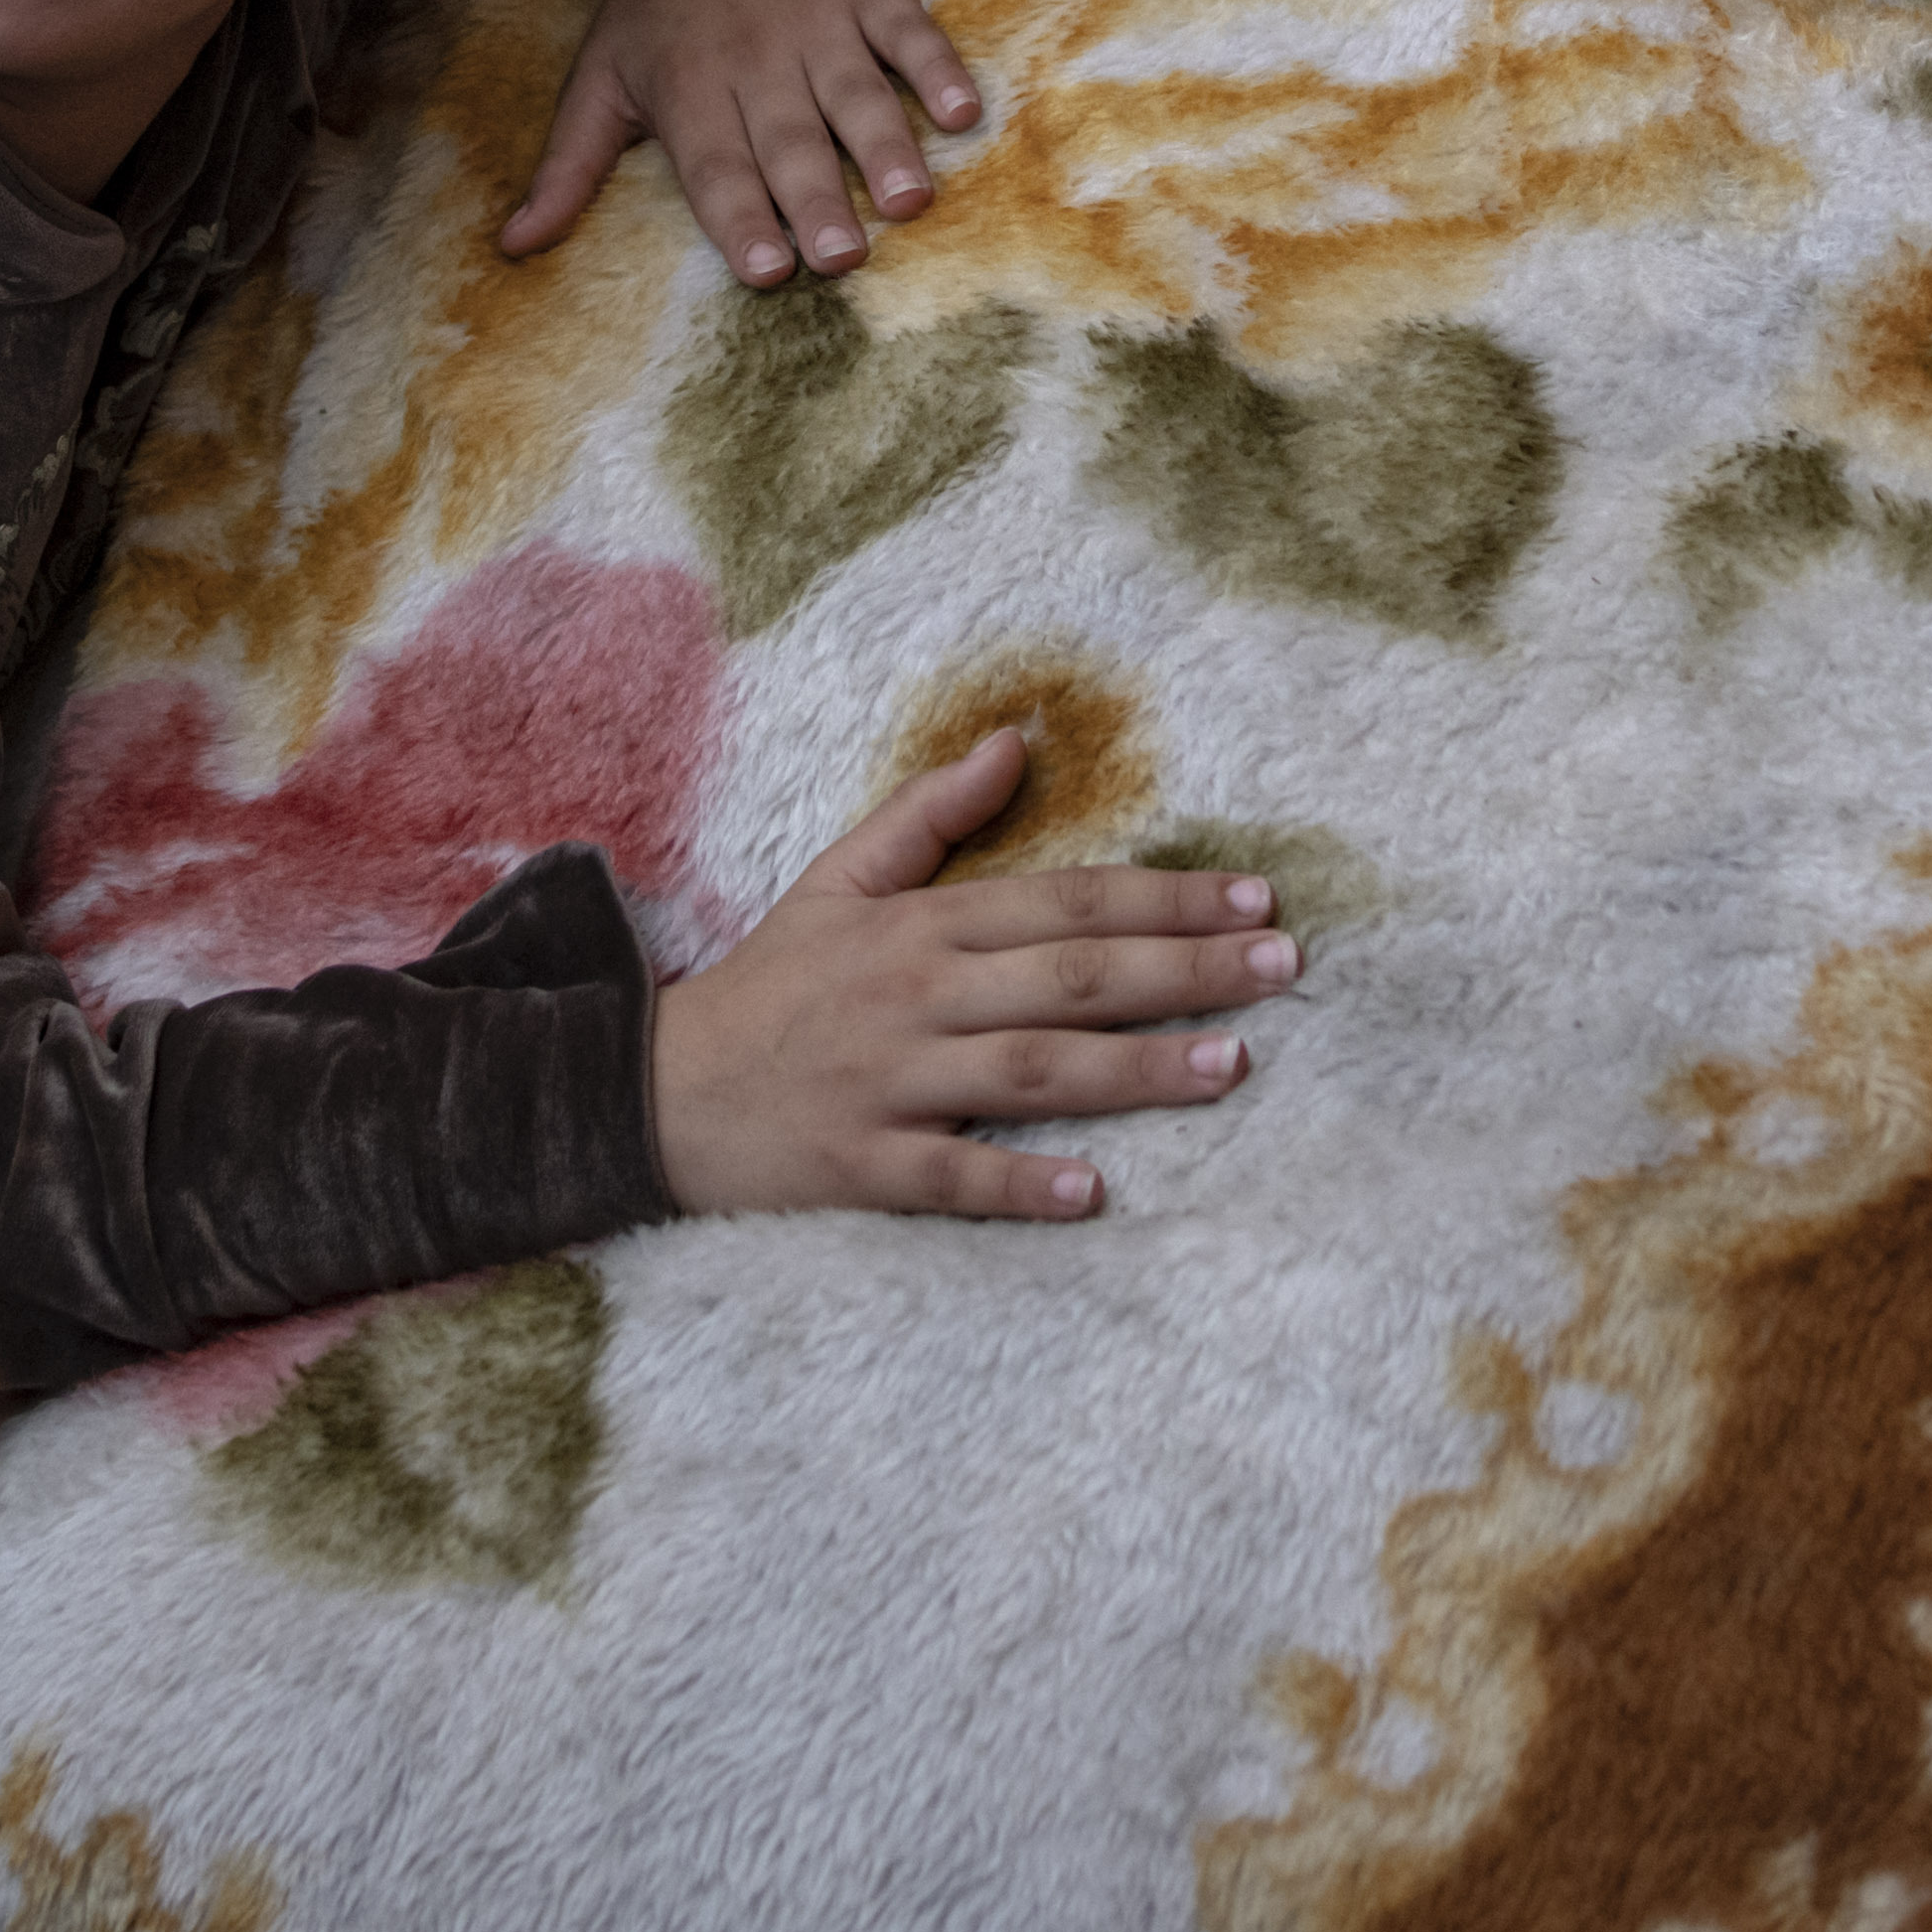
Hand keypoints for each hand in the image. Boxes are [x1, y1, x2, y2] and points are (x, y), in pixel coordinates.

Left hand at [506, 0, 970, 280]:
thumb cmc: (653, 3)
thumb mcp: (599, 77)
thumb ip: (567, 168)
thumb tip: (511, 247)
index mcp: (687, 87)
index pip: (714, 164)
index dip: (739, 216)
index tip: (766, 271)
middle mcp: (753, 56)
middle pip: (788, 139)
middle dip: (814, 199)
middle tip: (841, 258)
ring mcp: (817, 19)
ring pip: (854, 90)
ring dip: (885, 146)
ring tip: (910, 201)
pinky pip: (908, 29)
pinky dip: (937, 67)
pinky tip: (963, 111)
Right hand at [647, 727, 1285, 1221]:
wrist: (649, 1090)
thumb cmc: (771, 986)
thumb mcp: (837, 882)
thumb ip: (930, 814)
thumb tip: (1017, 742)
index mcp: (919, 927)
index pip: (1063, 902)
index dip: (1163, 897)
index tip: (1255, 899)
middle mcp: (914, 997)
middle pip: (1068, 978)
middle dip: (1182, 969)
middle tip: (1282, 966)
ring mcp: (889, 1082)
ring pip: (1030, 1071)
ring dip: (1134, 1069)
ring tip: (1231, 1064)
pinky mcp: (861, 1164)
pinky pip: (949, 1175)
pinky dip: (1018, 1182)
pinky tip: (1092, 1189)